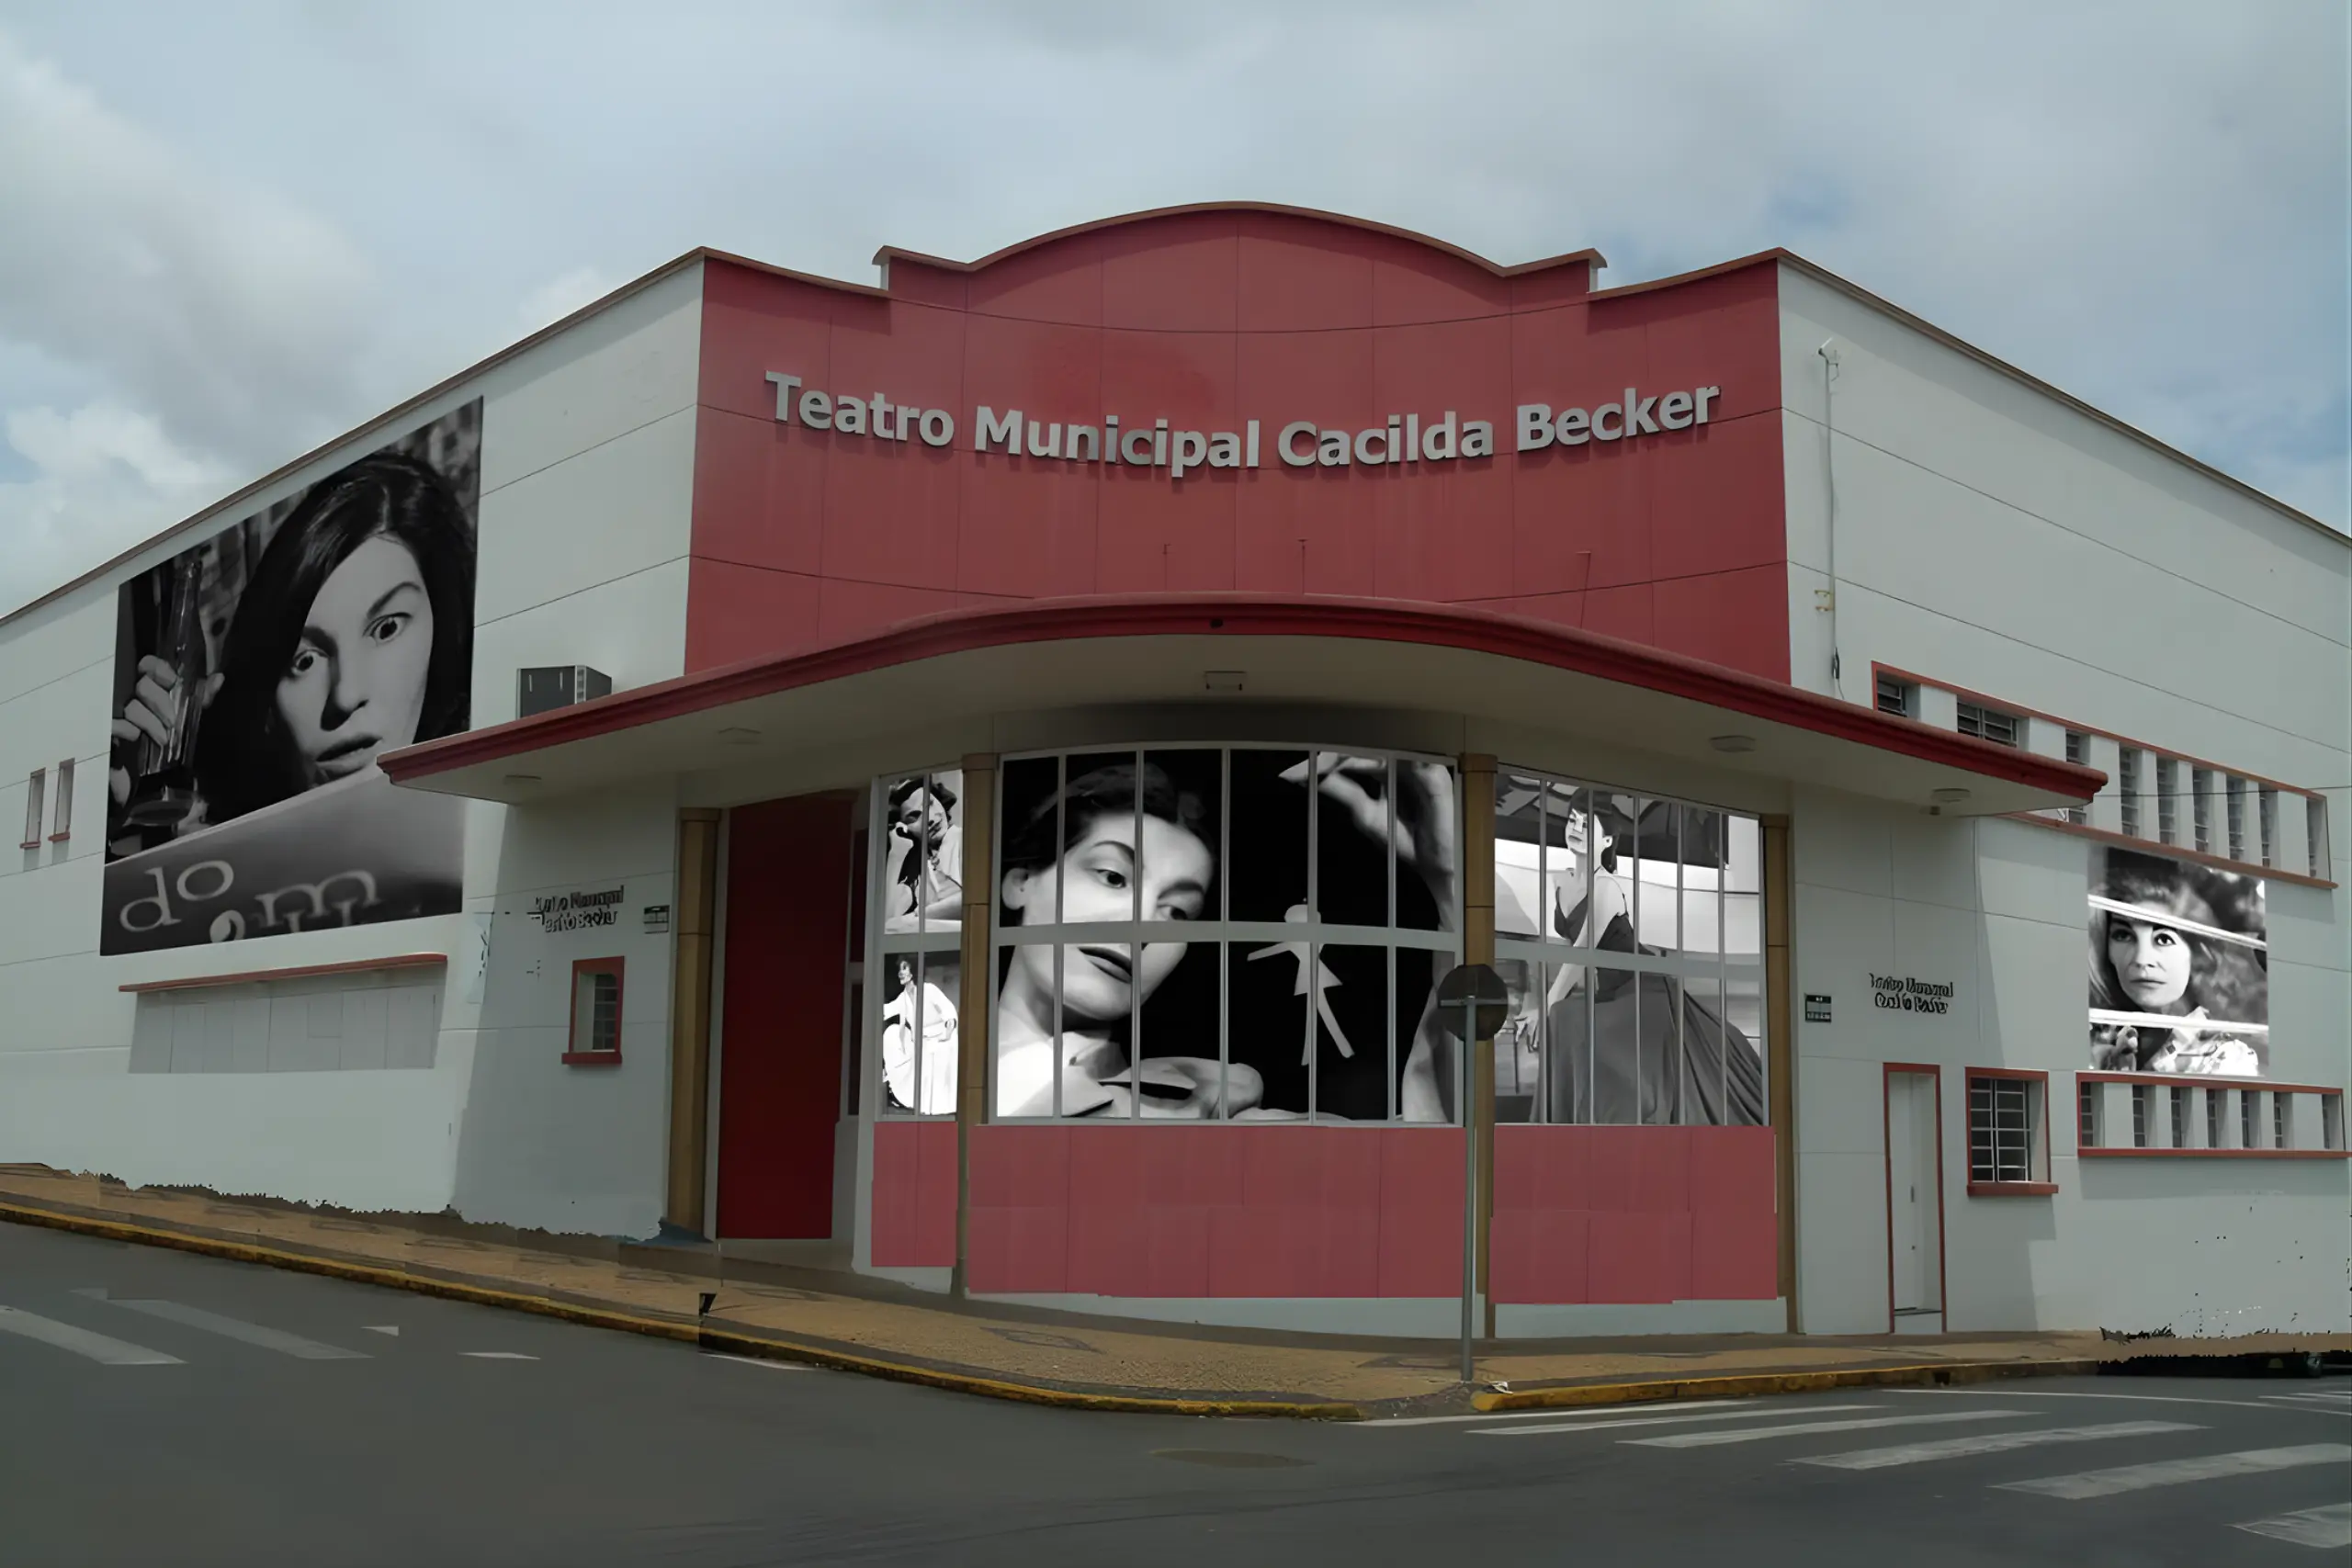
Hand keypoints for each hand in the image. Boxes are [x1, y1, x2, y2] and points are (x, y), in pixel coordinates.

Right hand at [108, 657, 217, 804]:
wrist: (144, 786)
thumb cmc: (164, 749)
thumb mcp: (186, 722)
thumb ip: (201, 699)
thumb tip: (218, 679)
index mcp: (147, 691)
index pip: (147, 665)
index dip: (158, 668)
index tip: (171, 681)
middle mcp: (127, 697)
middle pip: (141, 685)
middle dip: (160, 702)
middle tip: (171, 721)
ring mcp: (111, 713)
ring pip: (129, 705)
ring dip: (149, 721)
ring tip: (161, 737)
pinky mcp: (100, 731)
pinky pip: (112, 723)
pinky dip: (126, 730)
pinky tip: (134, 738)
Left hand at [1282, 756, 1458, 911]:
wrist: (1436, 869)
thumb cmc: (1408, 842)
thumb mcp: (1367, 816)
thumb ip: (1346, 793)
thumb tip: (1314, 777)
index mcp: (1388, 771)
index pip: (1352, 758)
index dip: (1322, 762)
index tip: (1290, 775)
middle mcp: (1403, 764)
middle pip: (1361, 749)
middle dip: (1326, 758)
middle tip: (1296, 770)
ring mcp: (1418, 766)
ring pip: (1377, 750)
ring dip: (1344, 755)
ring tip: (1316, 765)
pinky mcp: (1432, 774)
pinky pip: (1397, 761)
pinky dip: (1371, 762)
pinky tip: (1348, 765)